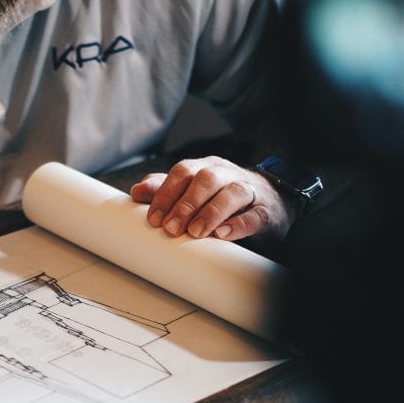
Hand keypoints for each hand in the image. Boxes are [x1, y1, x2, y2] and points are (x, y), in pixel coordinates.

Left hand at [129, 155, 293, 241]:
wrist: (267, 203)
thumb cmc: (220, 197)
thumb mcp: (191, 191)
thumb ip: (164, 189)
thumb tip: (136, 192)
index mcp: (205, 167)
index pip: (183, 172)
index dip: (166, 194)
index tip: (153, 219)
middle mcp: (226, 173)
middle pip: (205, 179)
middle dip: (185, 204)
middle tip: (170, 228)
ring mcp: (249, 190)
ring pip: (231, 193)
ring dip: (210, 212)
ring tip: (194, 233)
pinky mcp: (265, 211)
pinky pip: (254, 215)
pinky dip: (238, 224)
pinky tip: (222, 235)